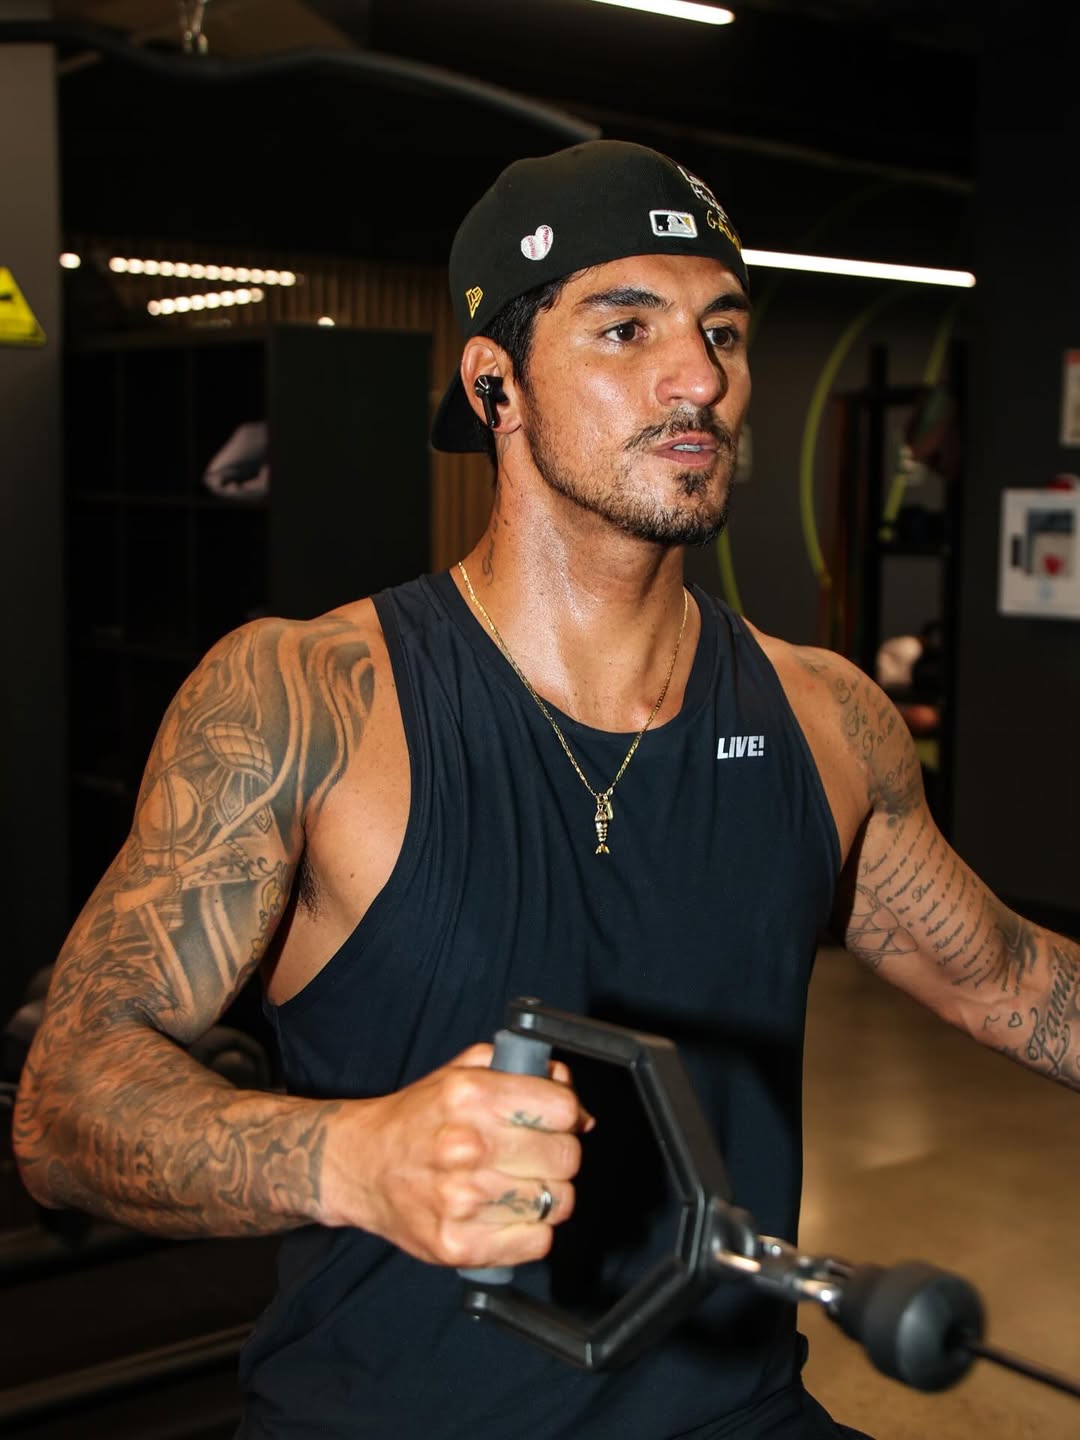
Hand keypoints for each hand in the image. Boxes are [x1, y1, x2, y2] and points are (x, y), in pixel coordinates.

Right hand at [321, 1044, 592, 1267]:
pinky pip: (536, 1242)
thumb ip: (523, 1071)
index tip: (555, 1122)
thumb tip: (578, 1105)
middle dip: (559, 1155)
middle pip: (565, 1158)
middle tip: (535, 1155)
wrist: (359, 1165)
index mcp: (471, 1095)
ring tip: (517, 1184)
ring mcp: (460, 1200)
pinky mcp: (457, 1245)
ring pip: (557, 1203)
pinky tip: (506, 1213)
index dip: (568, 1115)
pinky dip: (531, 1231)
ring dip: (546, 1195)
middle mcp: (466, 1146)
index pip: (563, 1110)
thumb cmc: (417, 1119)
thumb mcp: (463, 1072)